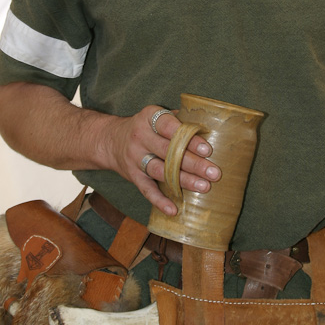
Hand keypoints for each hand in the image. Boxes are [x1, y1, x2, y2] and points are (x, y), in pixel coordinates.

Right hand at [98, 105, 220, 215]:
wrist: (110, 140)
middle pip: (168, 151)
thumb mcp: (156, 115)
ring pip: (160, 171)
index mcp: (149, 118)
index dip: (189, 138)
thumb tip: (208, 127)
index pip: (170, 127)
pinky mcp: (132, 175)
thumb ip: (178, 119)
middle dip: (193, 163)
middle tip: (214, 172)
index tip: (207, 149)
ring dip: (183, 180)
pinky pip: (146, 189)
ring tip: (204, 187)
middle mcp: (140, 137)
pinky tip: (174, 209)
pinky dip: (159, 201)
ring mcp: (134, 157)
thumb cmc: (144, 127)